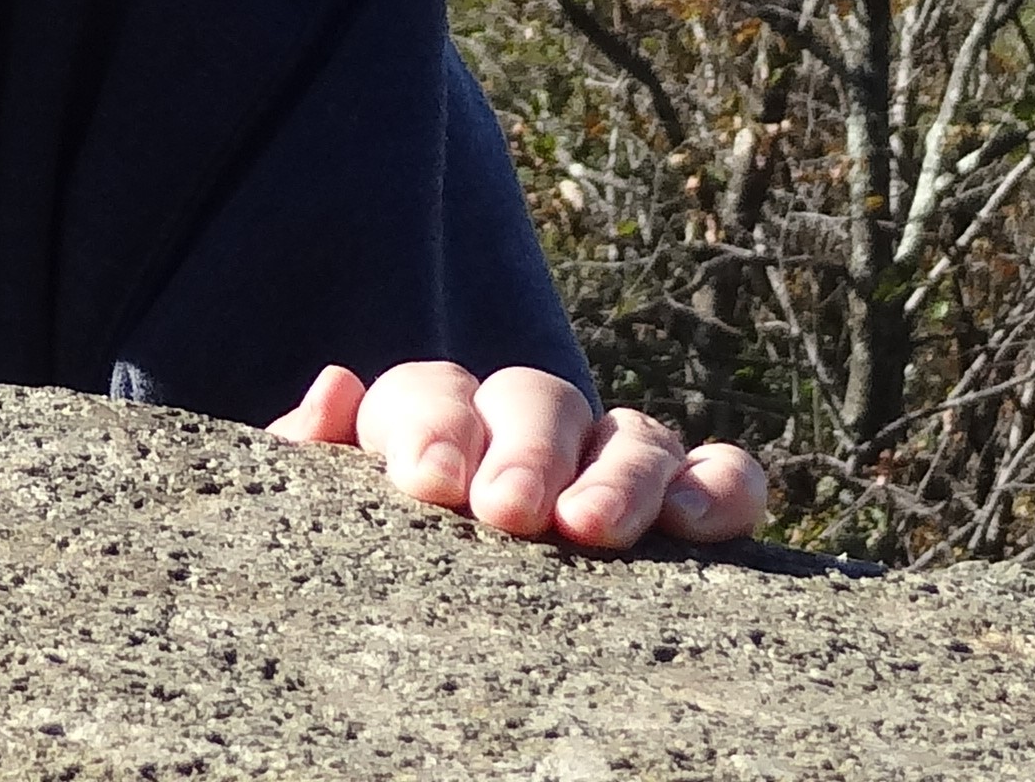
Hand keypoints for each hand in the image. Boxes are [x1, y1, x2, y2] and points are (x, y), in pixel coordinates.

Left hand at [269, 360, 767, 550]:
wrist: (429, 646)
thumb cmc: (374, 578)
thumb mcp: (324, 524)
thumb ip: (312, 460)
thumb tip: (335, 389)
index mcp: (436, 424)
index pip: (433, 392)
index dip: (433, 424)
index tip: (430, 482)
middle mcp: (528, 428)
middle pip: (537, 399)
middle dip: (526, 449)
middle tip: (511, 513)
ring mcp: (610, 459)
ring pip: (631, 432)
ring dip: (619, 473)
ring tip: (595, 531)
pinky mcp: (684, 502)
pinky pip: (723, 476)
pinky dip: (719, 485)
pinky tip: (694, 524)